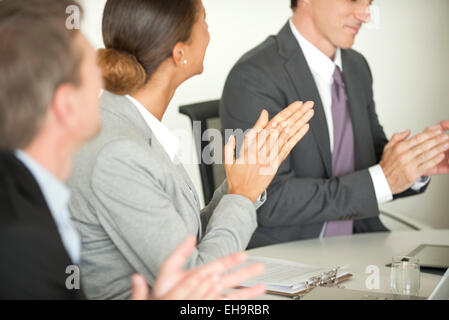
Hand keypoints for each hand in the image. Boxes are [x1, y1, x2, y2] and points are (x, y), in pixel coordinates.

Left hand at [149, 236, 264, 299]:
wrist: (162, 304)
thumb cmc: (163, 292)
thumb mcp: (168, 269)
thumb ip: (179, 254)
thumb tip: (190, 237)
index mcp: (200, 274)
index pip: (220, 264)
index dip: (232, 259)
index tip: (244, 254)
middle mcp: (208, 286)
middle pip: (231, 278)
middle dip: (247, 272)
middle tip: (260, 266)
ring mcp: (211, 297)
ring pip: (233, 293)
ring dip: (248, 289)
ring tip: (262, 285)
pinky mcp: (212, 306)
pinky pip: (229, 305)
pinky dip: (240, 302)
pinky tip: (251, 298)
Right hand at [225, 101, 313, 201]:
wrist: (242, 195)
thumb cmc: (234, 177)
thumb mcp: (228, 160)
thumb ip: (231, 145)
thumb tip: (234, 134)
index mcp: (248, 150)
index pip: (263, 130)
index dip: (276, 118)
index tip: (286, 109)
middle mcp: (260, 153)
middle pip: (278, 130)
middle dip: (292, 116)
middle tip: (303, 105)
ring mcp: (268, 160)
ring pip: (285, 137)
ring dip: (297, 123)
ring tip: (307, 113)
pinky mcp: (274, 166)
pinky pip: (287, 149)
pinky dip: (295, 138)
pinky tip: (303, 128)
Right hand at [380, 124, 448, 194]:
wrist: (382, 181)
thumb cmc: (386, 166)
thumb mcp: (387, 148)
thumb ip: (397, 138)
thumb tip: (407, 131)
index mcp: (399, 148)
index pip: (417, 138)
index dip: (429, 134)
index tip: (438, 131)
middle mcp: (404, 155)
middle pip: (424, 145)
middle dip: (437, 140)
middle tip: (445, 137)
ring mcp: (409, 165)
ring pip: (427, 154)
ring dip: (439, 149)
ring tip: (446, 144)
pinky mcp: (413, 174)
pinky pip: (427, 165)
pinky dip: (435, 160)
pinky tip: (441, 156)